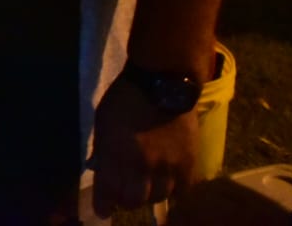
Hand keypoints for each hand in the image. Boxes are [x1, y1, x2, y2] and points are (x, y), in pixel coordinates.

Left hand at [90, 76, 200, 218]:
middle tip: (125, 193)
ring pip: (159, 197)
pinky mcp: (189, 161)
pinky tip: (168, 181)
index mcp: (115, 152)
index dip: (103, 204)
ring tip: (146, 184)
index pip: (108, 190)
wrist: (163, 81)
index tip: (103, 210)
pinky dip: (174, 190)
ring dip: (150, 194)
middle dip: (126, 200)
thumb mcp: (103, 120)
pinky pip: (183, 189)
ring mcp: (167, 164)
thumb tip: (102, 170)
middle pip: (134, 200)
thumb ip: (104, 148)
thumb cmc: (125, 97)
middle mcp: (141, 163)